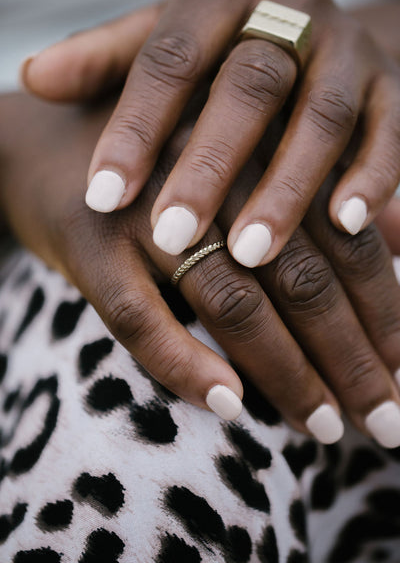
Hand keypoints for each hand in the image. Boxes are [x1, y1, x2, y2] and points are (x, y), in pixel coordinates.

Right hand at [2, 93, 399, 448]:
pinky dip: (182, 363)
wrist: (46, 149)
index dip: (383, 309)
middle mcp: (213, 175)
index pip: (344, 238)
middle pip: (299, 277)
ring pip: (230, 300)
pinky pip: (137, 318)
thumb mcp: (241, 170)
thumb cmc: (162, 168)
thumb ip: (316, 200)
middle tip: (384, 420)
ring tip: (320, 427)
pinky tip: (225, 404)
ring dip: (283, 373)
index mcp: (261, 151)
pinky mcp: (88, 242)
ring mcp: (147, 211)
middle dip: (349, 357)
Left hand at [21, 0, 399, 267]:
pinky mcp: (394, 88)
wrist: (312, 33)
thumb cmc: (221, 52)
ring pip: (320, 118)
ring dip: (286, 189)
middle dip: (211, 166)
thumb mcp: (162, 43)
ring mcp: (348, 49)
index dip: (134, 128)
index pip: (168, 56)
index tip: (102, 198)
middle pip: (249, 86)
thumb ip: (104, 62)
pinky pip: (391, 133)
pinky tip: (344, 228)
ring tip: (252, 254)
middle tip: (172, 237)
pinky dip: (370, 180)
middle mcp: (290, 12)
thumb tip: (33, 78)